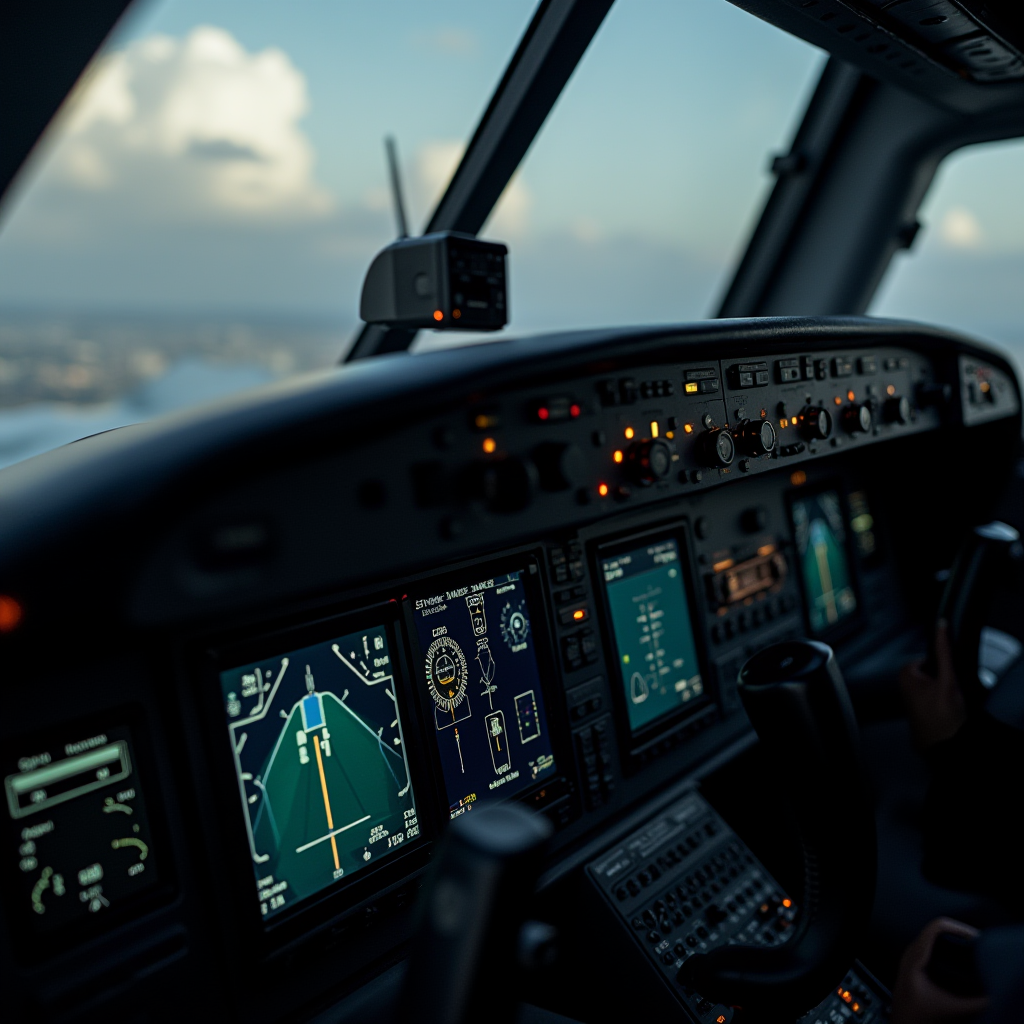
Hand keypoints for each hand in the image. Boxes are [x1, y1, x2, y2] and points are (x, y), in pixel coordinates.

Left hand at [890, 918, 987, 1023]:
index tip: (975, 937)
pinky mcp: (913, 962)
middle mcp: (911, 952)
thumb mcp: (952, 1010)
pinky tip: (960, 955)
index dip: (958, 928)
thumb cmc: (919, 1017)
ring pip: (933, 936)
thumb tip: (992, 995)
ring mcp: (910, 956)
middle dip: (960, 934)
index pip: (936, 927)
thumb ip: (974, 1003)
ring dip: (954, 939)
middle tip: (979, 943)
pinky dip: (947, 946)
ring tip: (973, 946)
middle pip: (936, 929)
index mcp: (916, 957)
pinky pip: (931, 944)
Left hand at [900, 621, 965, 750]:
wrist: (945, 746)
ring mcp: (908, 701)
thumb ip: (944, 651)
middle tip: (948, 692)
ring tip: (945, 704)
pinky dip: (938, 703)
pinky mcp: (916, 712)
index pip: (927, 659)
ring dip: (940, 692)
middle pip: (929, 673)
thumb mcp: (948, 679)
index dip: (940, 667)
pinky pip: (930, 700)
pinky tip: (943, 712)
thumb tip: (941, 626)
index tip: (946, 678)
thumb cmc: (943, 715)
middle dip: (941, 680)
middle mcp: (901, 687)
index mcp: (904, 675)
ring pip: (930, 687)